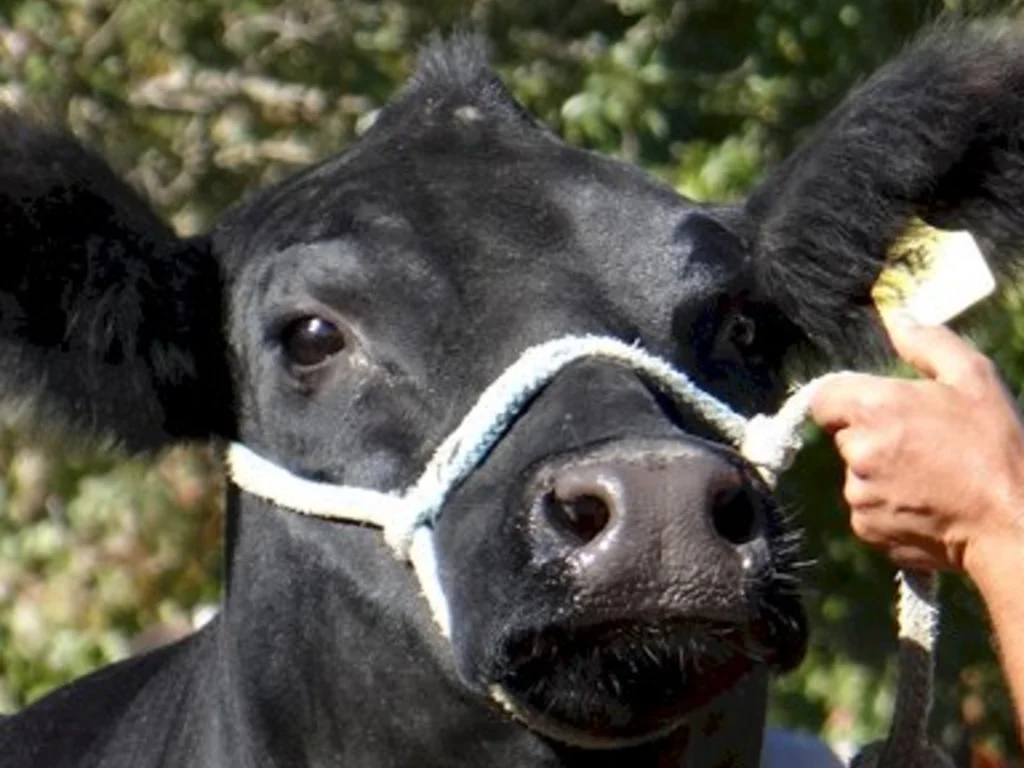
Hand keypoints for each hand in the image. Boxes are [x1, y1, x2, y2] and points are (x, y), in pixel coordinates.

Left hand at [809, 318, 1023, 578]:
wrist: (1012, 524)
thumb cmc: (995, 448)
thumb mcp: (973, 380)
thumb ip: (928, 343)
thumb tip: (898, 317)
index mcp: (873, 409)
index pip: (824, 397)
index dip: (848, 399)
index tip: (880, 408)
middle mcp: (856, 452)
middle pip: (844, 435)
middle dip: (873, 435)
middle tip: (923, 442)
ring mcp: (858, 494)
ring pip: (857, 473)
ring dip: (883, 471)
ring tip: (932, 475)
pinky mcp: (866, 528)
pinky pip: (868, 507)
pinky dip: (889, 505)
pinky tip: (928, 503)